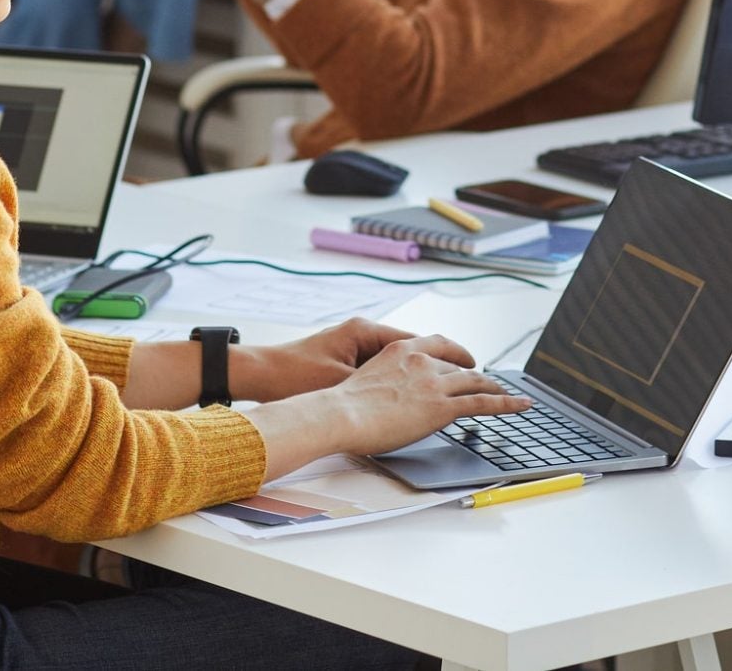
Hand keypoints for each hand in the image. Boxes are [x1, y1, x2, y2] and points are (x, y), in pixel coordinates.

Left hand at [239, 319, 467, 400]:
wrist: (258, 374)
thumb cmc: (295, 377)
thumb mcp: (342, 385)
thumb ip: (380, 389)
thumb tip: (416, 399)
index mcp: (365, 333)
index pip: (418, 341)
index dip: (449, 356)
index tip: (473, 367)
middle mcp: (363, 334)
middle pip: (414, 346)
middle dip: (442, 362)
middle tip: (473, 377)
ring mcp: (354, 346)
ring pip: (401, 358)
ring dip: (423, 371)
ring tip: (450, 388)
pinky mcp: (344, 361)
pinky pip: (384, 368)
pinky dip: (402, 379)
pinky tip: (414, 396)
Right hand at [322, 334, 531, 454]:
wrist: (341, 414)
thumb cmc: (343, 405)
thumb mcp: (367, 379)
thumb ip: (387, 380)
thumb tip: (391, 395)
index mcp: (402, 350)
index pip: (439, 343)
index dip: (457, 351)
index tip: (466, 358)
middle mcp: (422, 361)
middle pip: (458, 366)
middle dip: (475, 376)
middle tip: (488, 383)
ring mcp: (435, 383)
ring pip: (474, 382)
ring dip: (494, 389)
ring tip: (508, 395)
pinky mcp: (443, 406)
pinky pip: (483, 403)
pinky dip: (507, 403)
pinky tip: (521, 405)